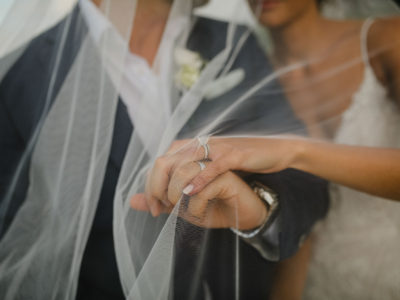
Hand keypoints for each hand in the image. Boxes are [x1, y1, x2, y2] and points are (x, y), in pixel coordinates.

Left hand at [130, 158, 267, 229]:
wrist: (251, 201)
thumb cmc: (217, 201)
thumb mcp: (185, 203)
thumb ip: (160, 200)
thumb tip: (132, 201)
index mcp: (186, 153)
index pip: (158, 165)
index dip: (150, 187)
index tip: (153, 209)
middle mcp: (198, 149)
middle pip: (164, 163)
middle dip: (157, 189)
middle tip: (162, 209)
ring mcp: (215, 152)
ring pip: (183, 168)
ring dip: (177, 192)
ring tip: (182, 207)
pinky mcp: (232, 160)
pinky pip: (211, 170)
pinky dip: (198, 183)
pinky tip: (192, 194)